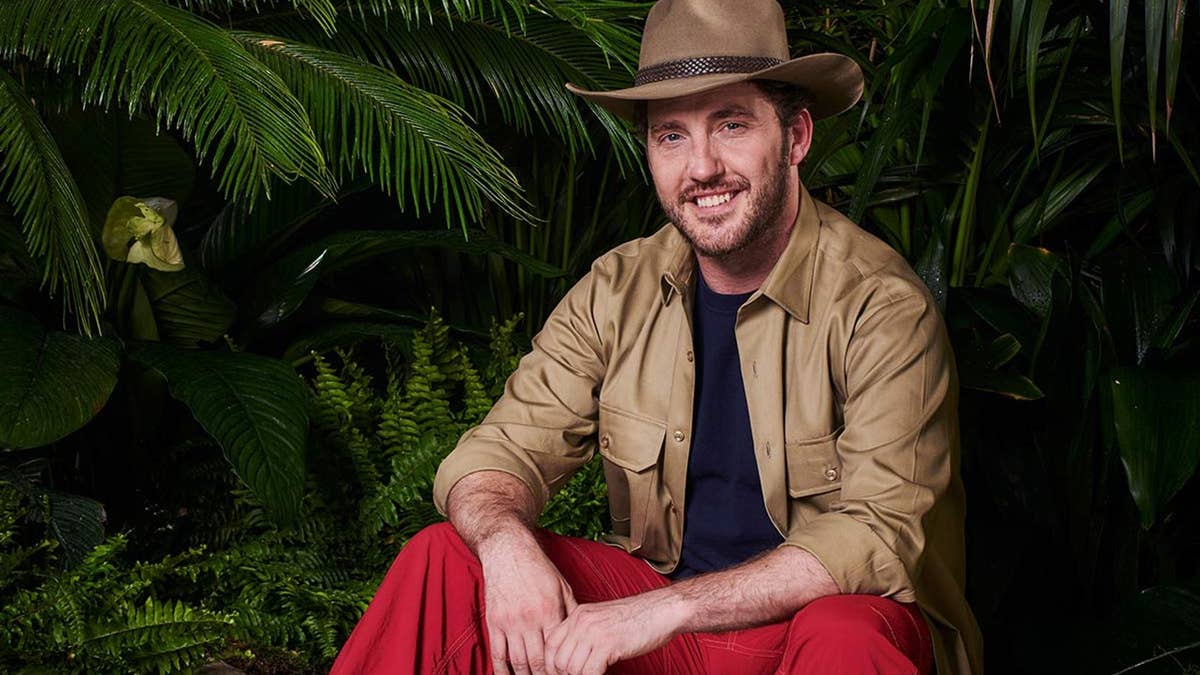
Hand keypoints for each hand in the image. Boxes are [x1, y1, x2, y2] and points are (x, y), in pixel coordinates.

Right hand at [479, 529, 576, 674]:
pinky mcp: (493, 621)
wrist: (507, 550)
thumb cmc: (537, 567)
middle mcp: (529, 618)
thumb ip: (571, 610)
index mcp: (549, 610)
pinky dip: (502, 671)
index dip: (562, 669)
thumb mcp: (561, 585)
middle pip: (537, 661)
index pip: (557, 650)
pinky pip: (497, 653)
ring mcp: (509, 621)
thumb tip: (582, 634)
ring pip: (517, 662)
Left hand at [544, 591, 686, 674]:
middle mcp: (581, 621)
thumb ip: (584, 634)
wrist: (662, 610)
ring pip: (571, 669)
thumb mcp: (602, 621)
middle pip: (557, 660)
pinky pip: (589, 673)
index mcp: (578, 615)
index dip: (552, 665)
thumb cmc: (637, 619)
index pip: (550, 644)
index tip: (561, 674)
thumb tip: (571, 658)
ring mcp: (593, 632)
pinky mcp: (608, 644)